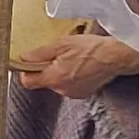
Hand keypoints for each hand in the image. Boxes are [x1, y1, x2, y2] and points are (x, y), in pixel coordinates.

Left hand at [12, 35, 138, 97]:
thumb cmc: (91, 49)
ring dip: (60, 72)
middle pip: (44, 81)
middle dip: (47, 68)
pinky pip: (70, 85)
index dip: (26, 71)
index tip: (31, 62)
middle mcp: (62, 90)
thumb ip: (40, 53)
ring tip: (73, 58)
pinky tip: (81, 65)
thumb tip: (23, 58)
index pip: (27, 82)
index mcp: (53, 78)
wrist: (115, 57)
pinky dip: (72, 76)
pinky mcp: (84, 93)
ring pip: (58, 82)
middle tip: (58, 54)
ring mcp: (74, 93)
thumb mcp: (61, 44)